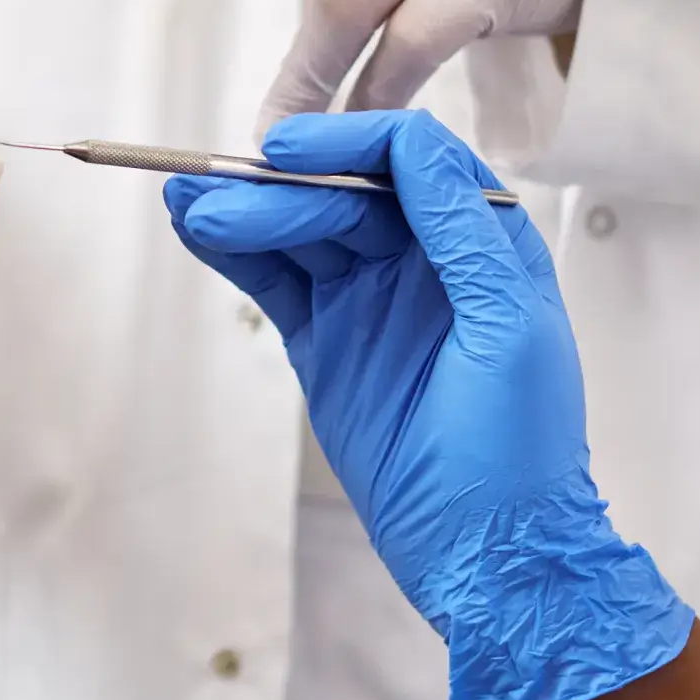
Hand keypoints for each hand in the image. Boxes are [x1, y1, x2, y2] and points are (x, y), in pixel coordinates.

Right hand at [164, 109, 690, 699]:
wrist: (487, 556)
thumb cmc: (518, 449)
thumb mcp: (508, 328)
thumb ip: (461, 231)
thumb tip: (410, 144)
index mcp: (480, 242)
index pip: (406, 158)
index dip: (343, 143)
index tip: (283, 153)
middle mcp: (421, 259)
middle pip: (337, 192)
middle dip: (274, 190)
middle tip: (209, 193)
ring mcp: (367, 299)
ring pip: (295, 232)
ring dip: (239, 212)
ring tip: (180, 199)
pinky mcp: (324, 340)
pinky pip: (272, 281)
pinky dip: (232, 254)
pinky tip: (193, 228)